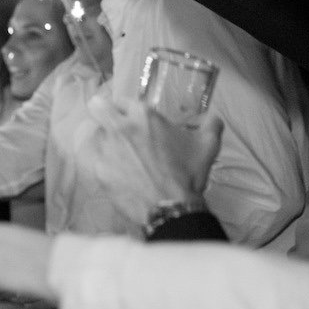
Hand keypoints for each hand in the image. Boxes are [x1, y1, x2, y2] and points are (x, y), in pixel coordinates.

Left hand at [79, 98, 222, 223]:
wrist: (171, 208)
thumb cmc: (188, 174)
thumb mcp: (207, 146)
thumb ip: (211, 126)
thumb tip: (212, 119)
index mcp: (143, 116)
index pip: (123, 100)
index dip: (127, 109)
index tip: (133, 120)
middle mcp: (119, 127)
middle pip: (96, 106)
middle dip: (102, 113)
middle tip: (114, 127)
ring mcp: (105, 149)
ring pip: (96, 136)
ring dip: (106, 143)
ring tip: (122, 158)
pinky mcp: (98, 170)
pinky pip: (96, 162)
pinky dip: (106, 166)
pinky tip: (120, 176)